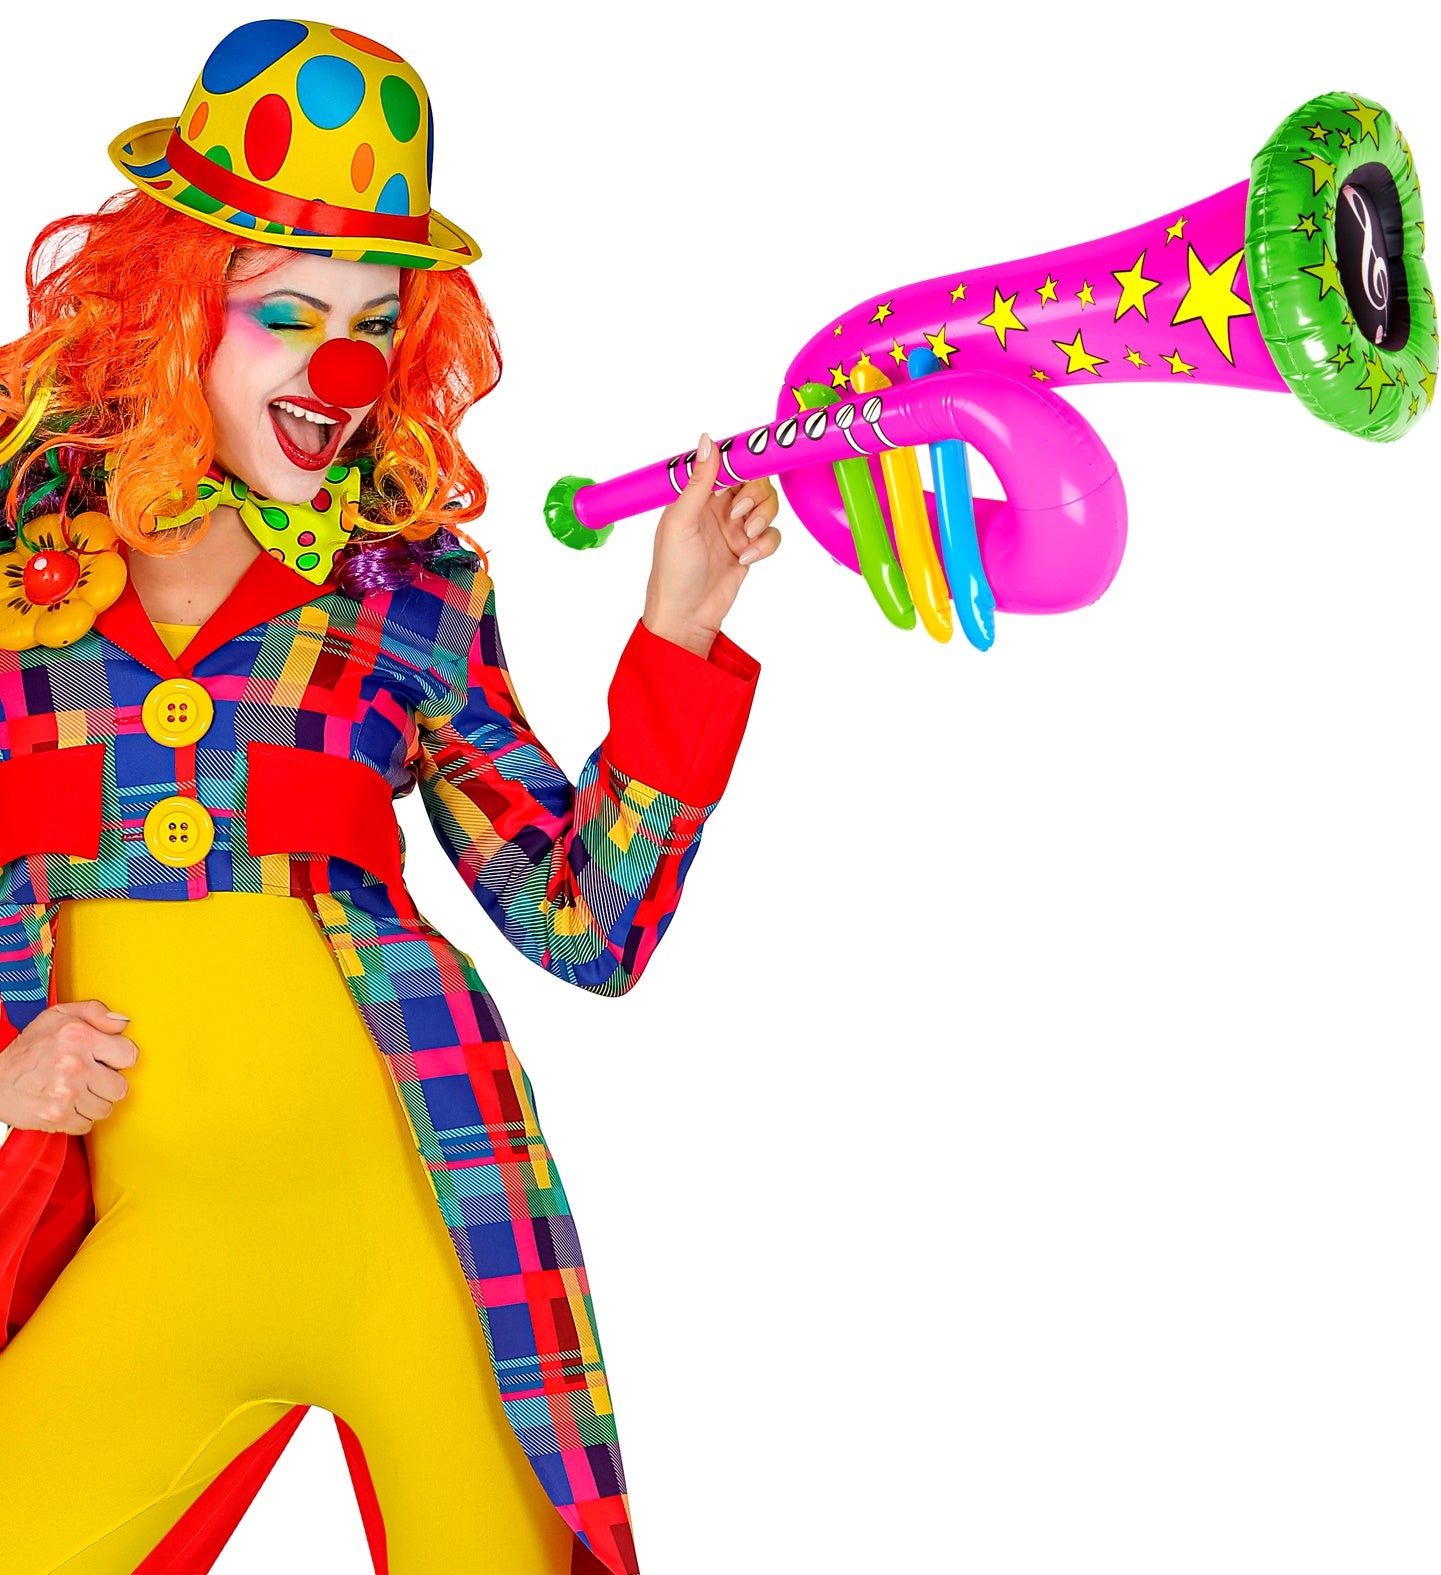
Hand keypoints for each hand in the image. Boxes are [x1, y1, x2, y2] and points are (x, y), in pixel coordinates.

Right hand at [0, 1000, 136, 1134]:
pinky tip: (67, 1104)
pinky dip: (78, 1118)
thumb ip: (96, 1012)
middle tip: (91, 1077)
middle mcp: (74, 1065)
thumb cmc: (29, 1047)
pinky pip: (86, 1125)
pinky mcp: (56, 1117)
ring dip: (93, 1102)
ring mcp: (65, 1094)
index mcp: (78, 1036)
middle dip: (108, 1083)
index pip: (129, 1055)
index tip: (107, 1059)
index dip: (119, 1058)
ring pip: (105, 1109)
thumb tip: (123, 1022)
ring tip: (77, 1090)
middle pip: (120, 1088)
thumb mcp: (59, 1015)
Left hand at [642, 431, 780, 657]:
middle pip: (754, 482)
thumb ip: (698, 481)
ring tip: (746, 538)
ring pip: (767, 506)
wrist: (686, 616)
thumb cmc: (673, 571)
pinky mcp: (749, 550)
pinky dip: (766, 544)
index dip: (743, 460)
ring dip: (763, 518)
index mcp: (696, 496)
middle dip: (755, 495)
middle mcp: (717, 509)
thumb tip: (707, 440)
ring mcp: (735, 529)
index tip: (758, 458)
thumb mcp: (681, 521)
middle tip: (740, 513)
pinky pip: (772, 535)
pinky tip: (746, 558)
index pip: (727, 465)